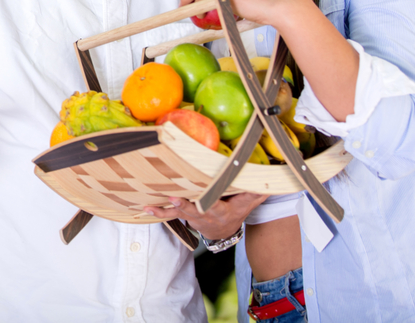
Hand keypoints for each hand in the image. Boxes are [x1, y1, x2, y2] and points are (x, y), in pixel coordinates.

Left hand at [143, 193, 266, 240]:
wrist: (222, 231)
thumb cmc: (234, 211)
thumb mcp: (247, 204)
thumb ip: (255, 192)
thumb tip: (270, 182)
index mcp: (219, 212)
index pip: (211, 206)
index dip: (202, 202)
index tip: (190, 196)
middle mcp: (203, 216)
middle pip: (191, 211)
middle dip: (180, 206)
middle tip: (170, 198)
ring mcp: (190, 217)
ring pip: (175, 214)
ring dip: (161, 210)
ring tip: (148, 206)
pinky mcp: (180, 215)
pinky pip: (167, 214)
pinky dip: (155, 211)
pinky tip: (143, 207)